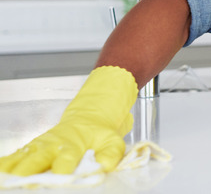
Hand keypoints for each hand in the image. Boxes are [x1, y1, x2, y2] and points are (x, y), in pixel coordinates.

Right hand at [0, 66, 137, 175]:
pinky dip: (6, 163)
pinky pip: (15, 156)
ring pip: (23, 156)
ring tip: (7, 178)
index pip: (67, 156)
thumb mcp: (112, 141)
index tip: (61, 174)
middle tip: (24, 180)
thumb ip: (111, 154)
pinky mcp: (30, 149)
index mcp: (74, 143)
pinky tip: (1, 172)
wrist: (87, 120)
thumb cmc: (99, 135)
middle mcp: (53, 144)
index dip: (64, 165)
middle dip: (30, 168)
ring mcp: (39, 146)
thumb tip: (105, 166)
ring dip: (14, 167)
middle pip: (39, 157)